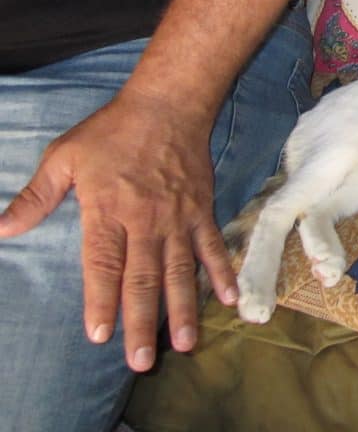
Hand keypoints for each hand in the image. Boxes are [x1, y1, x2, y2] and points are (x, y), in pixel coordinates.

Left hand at [0, 88, 237, 371]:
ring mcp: (178, 218)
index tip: (99, 335)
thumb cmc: (112, 130)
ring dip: (182, 308)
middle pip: (143, 278)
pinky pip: (211, 246)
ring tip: (184, 343)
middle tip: (141, 361)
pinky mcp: (202, 210)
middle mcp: (146, 220)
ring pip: (180, 270)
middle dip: (141, 321)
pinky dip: (219, 273)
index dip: (101, 301)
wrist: (169, 105)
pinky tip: (225, 300)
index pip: (104, 264)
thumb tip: (3, 228)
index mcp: (109, 210)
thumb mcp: (65, 156)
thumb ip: (37, 196)